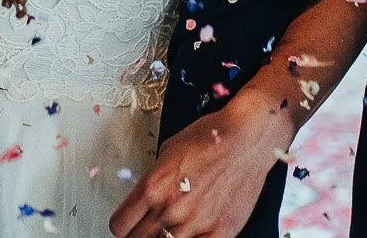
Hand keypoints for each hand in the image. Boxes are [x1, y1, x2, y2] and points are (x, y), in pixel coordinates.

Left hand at [109, 96, 290, 237]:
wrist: (247, 138)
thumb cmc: (212, 137)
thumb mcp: (168, 150)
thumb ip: (154, 180)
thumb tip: (147, 198)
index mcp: (153, 186)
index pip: (119, 226)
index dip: (123, 225)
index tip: (129, 224)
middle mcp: (170, 207)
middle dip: (141, 234)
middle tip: (150, 227)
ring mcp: (195, 223)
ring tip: (174, 228)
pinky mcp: (219, 233)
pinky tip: (194, 235)